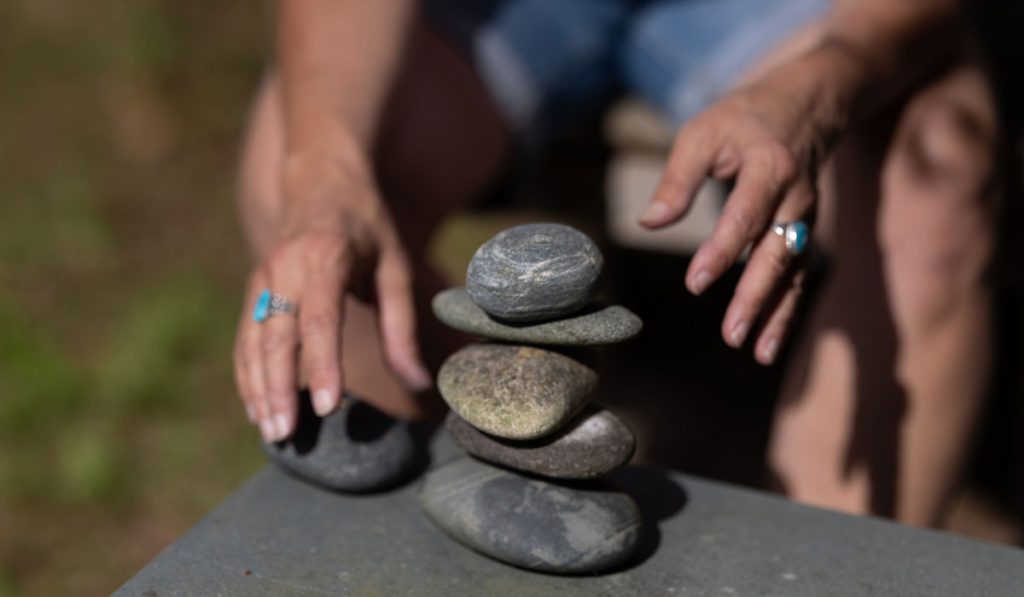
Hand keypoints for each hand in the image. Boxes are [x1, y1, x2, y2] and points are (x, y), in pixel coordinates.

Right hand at [233, 151, 430, 441]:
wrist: (321, 183)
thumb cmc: (368, 229)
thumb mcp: (396, 267)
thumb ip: (402, 326)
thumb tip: (417, 383)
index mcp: (326, 257)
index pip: (320, 319)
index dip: (322, 364)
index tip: (326, 407)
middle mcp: (285, 268)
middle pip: (277, 336)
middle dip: (279, 388)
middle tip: (287, 435)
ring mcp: (262, 278)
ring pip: (253, 341)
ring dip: (258, 388)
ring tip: (272, 432)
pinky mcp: (252, 289)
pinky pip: (245, 337)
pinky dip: (248, 374)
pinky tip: (257, 408)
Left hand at [641, 67, 835, 364]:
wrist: (806, 104)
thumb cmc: (743, 119)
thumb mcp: (703, 133)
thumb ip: (678, 179)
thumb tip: (649, 222)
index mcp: (769, 168)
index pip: (745, 216)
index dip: (722, 251)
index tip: (696, 282)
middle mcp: (795, 197)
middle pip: (776, 253)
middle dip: (755, 296)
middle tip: (731, 333)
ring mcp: (805, 219)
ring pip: (792, 273)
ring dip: (775, 314)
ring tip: (755, 352)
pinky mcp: (804, 234)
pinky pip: (797, 278)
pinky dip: (785, 312)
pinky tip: (766, 345)